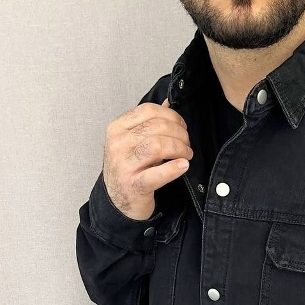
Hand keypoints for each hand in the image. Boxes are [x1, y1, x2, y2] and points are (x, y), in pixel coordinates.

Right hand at [102, 98, 192, 219]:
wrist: (119, 201)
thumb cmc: (129, 168)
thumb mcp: (133, 142)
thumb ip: (149, 122)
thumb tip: (169, 102)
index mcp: (117, 128)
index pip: (148, 110)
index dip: (171, 116)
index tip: (182, 126)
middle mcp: (117, 144)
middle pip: (156, 127)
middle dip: (179, 133)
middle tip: (187, 143)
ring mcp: (124, 165)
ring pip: (157, 146)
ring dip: (179, 149)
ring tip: (186, 155)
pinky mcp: (134, 185)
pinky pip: (158, 173)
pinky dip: (174, 168)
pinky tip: (183, 166)